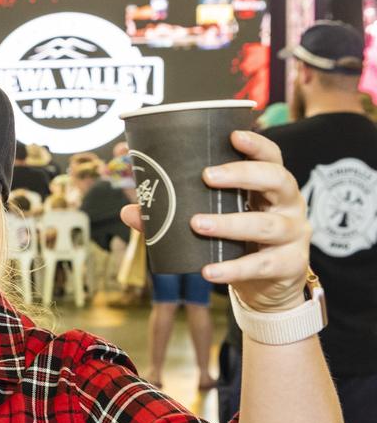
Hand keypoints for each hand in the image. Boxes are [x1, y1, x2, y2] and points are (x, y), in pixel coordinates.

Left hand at [120, 130, 309, 312]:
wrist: (267, 287)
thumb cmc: (238, 242)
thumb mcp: (213, 221)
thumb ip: (172, 215)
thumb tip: (129, 211)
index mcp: (270, 187)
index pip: (272, 157)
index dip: (256, 145)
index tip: (233, 136)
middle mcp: (289, 205)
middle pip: (277, 180)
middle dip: (243, 175)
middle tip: (207, 176)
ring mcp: (293, 235)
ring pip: (266, 225)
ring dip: (229, 224)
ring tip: (197, 224)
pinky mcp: (290, 265)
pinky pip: (260, 265)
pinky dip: (232, 269)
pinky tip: (208, 271)